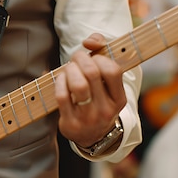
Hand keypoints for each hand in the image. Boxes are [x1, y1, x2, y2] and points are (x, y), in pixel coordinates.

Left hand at [55, 33, 126, 148]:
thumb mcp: (107, 83)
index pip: (113, 70)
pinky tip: (61, 80)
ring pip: (77, 85)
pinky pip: (62, 96)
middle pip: (92, 73)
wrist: (91, 136)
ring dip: (69, 70)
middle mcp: (106, 110)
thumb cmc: (98, 100)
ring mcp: (88, 118)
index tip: (93, 57)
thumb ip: (102, 52)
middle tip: (75, 58)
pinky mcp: (71, 123)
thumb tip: (89, 41)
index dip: (99, 57)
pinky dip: (59, 82)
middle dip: (80, 59)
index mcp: (119, 99)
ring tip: (69, 69)